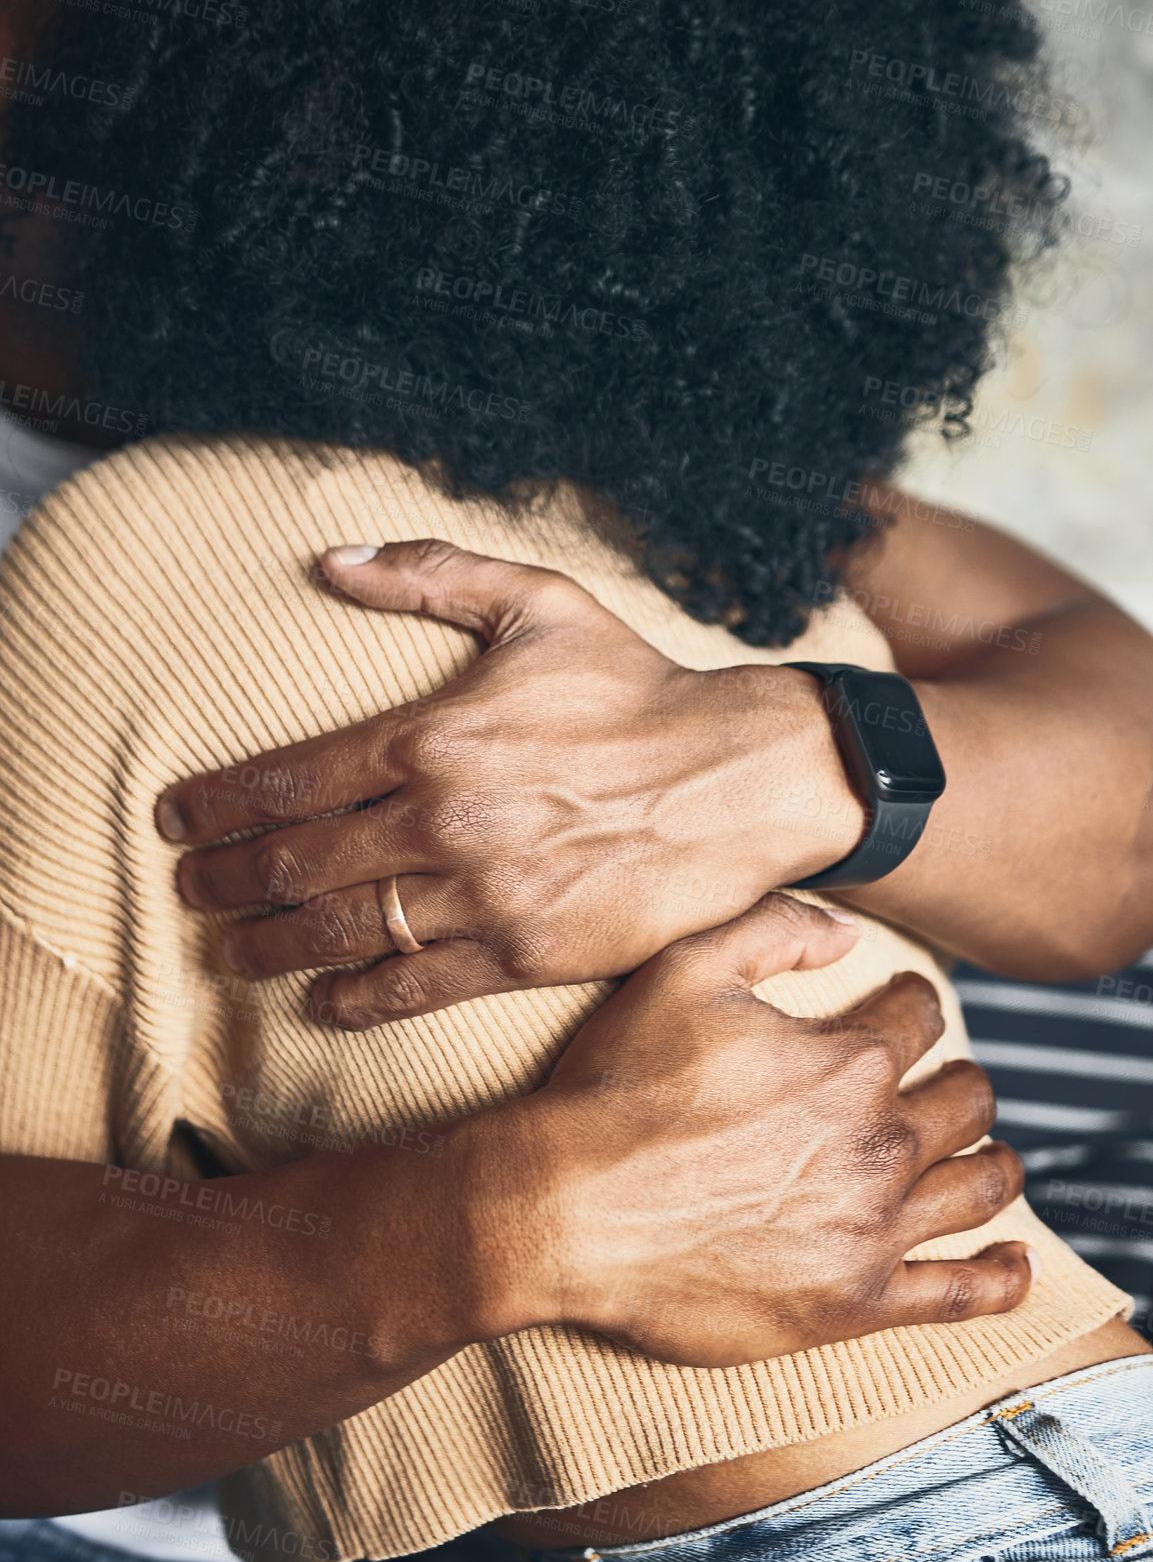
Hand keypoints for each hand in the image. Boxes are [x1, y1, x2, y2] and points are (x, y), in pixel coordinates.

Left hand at [157, 540, 863, 1027]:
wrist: (743, 778)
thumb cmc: (639, 687)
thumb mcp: (541, 602)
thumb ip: (431, 573)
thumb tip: (331, 560)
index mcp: (431, 736)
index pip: (284, 781)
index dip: (213, 805)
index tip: (172, 818)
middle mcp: (442, 822)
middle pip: (292, 865)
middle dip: (220, 881)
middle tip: (184, 889)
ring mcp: (481, 895)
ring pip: (338, 932)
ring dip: (266, 945)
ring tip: (228, 950)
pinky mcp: (525, 953)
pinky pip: (415, 988)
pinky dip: (355, 1000)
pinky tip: (321, 1001)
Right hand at [484, 894, 1034, 1366]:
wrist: (565, 1208)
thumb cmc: (617, 1089)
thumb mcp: (684, 970)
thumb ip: (775, 931)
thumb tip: (847, 932)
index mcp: (849, 1062)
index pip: (922, 1016)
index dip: (913, 1002)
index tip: (901, 1009)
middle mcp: (878, 1142)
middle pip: (966, 1101)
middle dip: (960, 1082)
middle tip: (942, 1086)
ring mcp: (872, 1227)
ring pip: (981, 1189)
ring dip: (994, 1164)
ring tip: (987, 1158)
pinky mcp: (853, 1302)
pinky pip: (959, 1295)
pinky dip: (1000, 1278)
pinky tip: (1013, 1263)